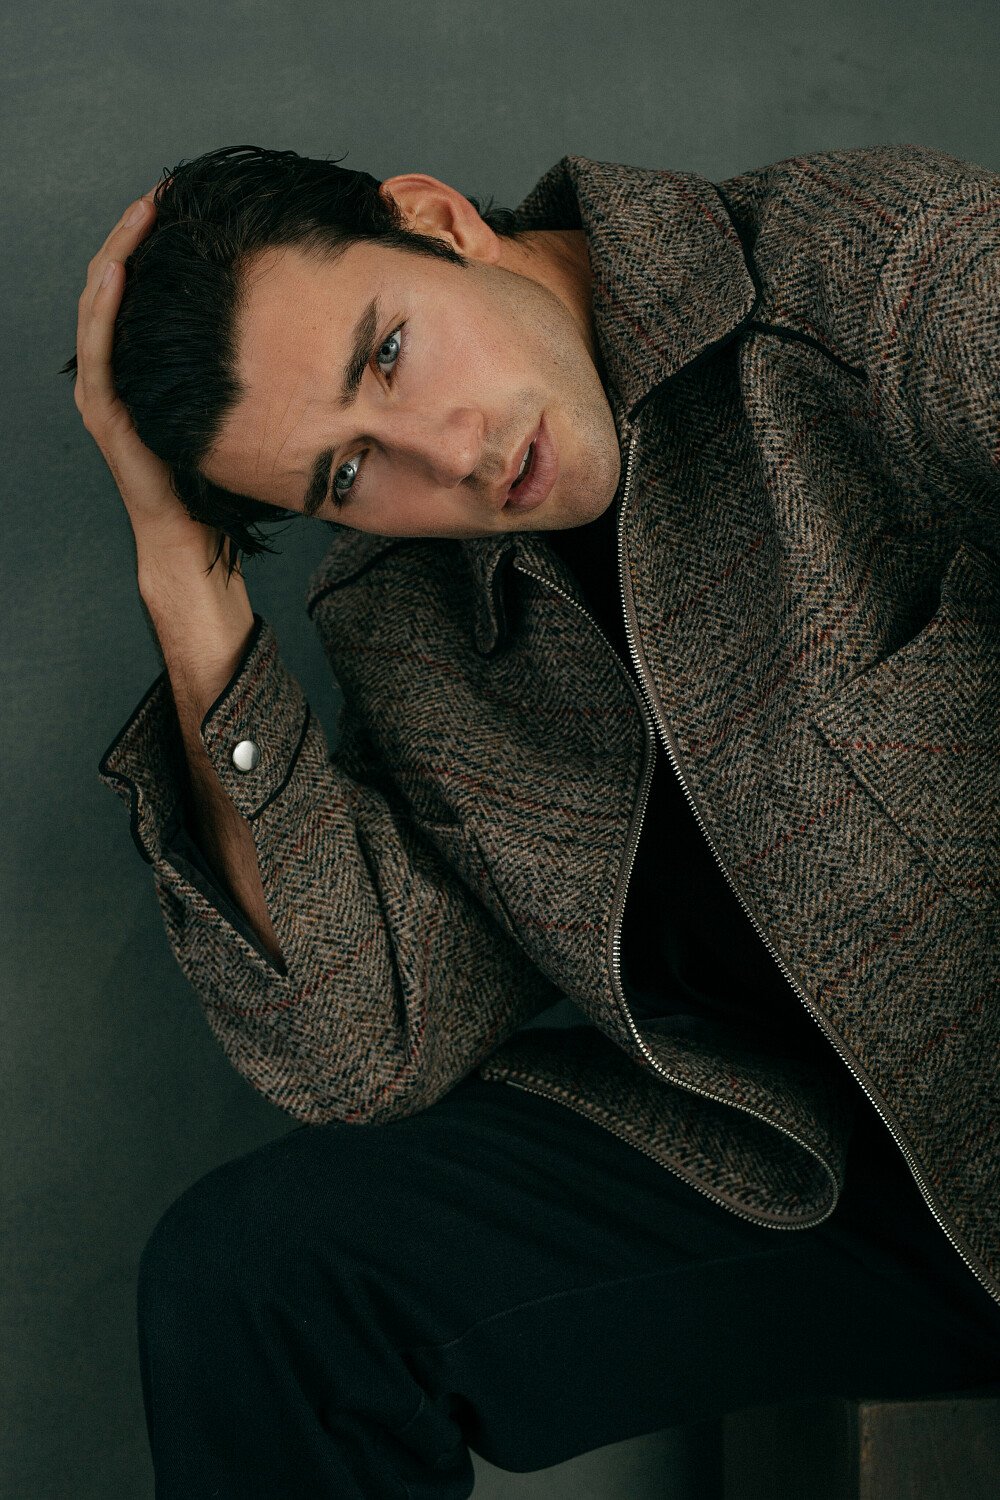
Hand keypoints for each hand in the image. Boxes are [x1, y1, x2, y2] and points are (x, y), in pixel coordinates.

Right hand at [72, 192, 230, 575]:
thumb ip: (234, 361)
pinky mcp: (103, 409)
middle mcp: (113, 368)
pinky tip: (119, 271)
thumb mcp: (228, 401)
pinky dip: (105, 306)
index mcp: (139, 361)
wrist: (190, 531)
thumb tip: (286, 318)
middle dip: (133, 234)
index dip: (153, 242)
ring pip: (99, 304)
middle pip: (113, 282)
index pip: (139, 286)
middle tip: (160, 192)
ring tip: (139, 214)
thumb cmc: (212, 471)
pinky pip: (98, 347)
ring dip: (117, 254)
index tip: (179, 202)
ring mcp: (102, 387)